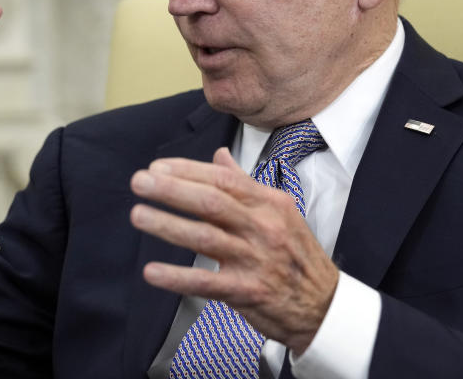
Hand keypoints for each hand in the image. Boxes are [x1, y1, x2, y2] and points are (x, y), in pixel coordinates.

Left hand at [129, 148, 338, 354]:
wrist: (324, 304)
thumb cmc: (296, 254)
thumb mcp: (279, 212)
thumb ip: (246, 184)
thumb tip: (220, 156)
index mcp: (269, 204)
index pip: (224, 180)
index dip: (188, 171)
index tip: (158, 167)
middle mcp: (263, 228)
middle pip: (211, 203)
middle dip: (171, 190)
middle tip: (140, 182)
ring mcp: (255, 260)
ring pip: (205, 238)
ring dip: (168, 225)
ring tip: (138, 214)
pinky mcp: (247, 292)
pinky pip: (206, 283)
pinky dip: (177, 277)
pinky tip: (151, 272)